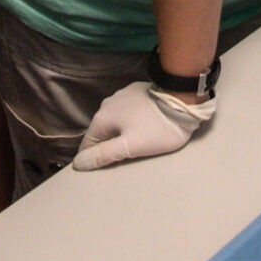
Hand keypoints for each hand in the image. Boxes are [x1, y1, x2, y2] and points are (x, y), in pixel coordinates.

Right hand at [72, 81, 212, 171]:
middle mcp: (107, 104)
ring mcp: (121, 95)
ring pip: (113, 120)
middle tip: (122, 158)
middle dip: (106, 145)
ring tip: (132, 143)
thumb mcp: (131, 147)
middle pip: (100, 132)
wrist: (182, 100)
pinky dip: (128, 120)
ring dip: (118, 132)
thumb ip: (104, 155)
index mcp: (102, 117)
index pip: (88, 144)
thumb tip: (78, 163)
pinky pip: (125, 110)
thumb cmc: (157, 128)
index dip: (93, 158)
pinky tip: (140, 126)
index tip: (103, 169)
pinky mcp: (135, 91)